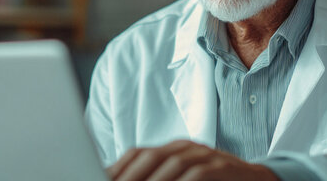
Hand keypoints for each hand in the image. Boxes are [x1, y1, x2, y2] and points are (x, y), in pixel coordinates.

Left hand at [106, 140, 278, 180]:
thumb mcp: (184, 180)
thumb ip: (161, 178)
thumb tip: (119, 178)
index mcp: (175, 149)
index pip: (139, 153)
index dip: (118, 168)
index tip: (102, 177)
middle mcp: (189, 148)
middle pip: (150, 156)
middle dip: (129, 175)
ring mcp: (208, 156)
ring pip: (172, 165)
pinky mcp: (224, 168)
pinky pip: (197, 175)